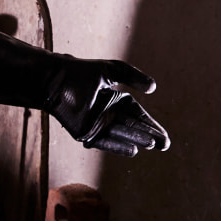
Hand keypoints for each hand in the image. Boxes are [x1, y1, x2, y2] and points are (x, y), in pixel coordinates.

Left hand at [49, 58, 169, 155]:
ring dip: (137, 140)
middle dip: (149, 136)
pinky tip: (133, 150)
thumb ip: (133, 77)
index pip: (137, 115)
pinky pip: (105, 142)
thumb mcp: (113, 70)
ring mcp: (96, 125)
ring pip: (121, 135)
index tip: (164, 135)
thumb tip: (154, 88)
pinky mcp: (85, 133)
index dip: (151, 124)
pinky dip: (118, 147)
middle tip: (165, 145)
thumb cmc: (82, 71)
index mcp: (115, 100)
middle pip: (132, 127)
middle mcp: (107, 115)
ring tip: (152, 144)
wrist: (56, 79)